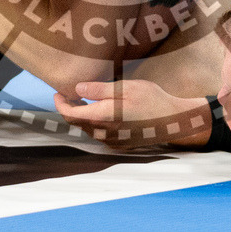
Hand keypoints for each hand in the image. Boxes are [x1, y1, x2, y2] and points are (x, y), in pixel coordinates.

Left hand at [55, 80, 210, 148]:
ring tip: (83, 98)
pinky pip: (98, 134)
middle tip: (68, 93)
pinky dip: (92, 122)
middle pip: (77, 122)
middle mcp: (103, 133)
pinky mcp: (118, 144)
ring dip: (81, 115)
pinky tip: (99, 110)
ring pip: (87, 128)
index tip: (58, 92)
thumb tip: (77, 88)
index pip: (71, 114)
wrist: (173, 121)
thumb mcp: (126, 87)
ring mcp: (111, 141)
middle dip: (69, 108)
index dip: (60, 103)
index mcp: (103, 117)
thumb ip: (99, 89)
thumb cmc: (151, 100)